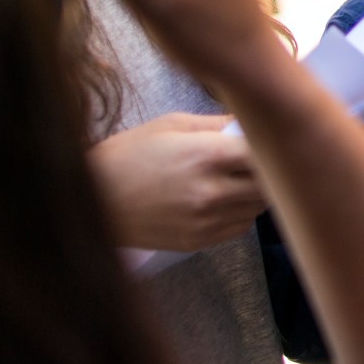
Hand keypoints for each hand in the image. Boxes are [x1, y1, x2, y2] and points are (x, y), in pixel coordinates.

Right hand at [89, 113, 265, 251]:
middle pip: (269, 184)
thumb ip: (219, 124)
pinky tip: (221, 199)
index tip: (271, 140)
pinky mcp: (199, 241)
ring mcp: (207, 221)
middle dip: (268, 171)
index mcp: (207, 156)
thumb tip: (253, 122)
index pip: (265, 154)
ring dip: (256, 192)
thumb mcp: (172, 125)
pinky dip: (240, 213)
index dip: (271, 147)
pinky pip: (241, 227)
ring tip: (235, 178)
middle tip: (256, 159)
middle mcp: (212, 192)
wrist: (92, 199)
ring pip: (258, 207)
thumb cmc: (129, 154)